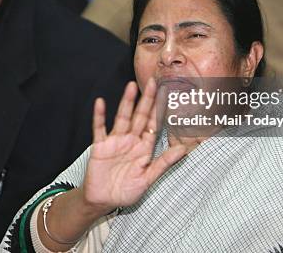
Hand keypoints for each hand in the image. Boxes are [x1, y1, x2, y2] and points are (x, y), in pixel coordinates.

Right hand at [82, 79, 186, 212]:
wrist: (103, 201)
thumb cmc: (125, 191)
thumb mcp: (147, 179)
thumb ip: (163, 163)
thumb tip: (183, 150)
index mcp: (144, 148)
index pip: (154, 125)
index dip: (160, 111)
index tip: (167, 95)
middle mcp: (131, 141)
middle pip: (140, 116)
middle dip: (147, 100)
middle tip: (153, 82)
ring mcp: (115, 141)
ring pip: (122, 118)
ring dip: (126, 103)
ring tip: (131, 86)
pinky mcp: (100, 146)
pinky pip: (100, 128)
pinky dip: (99, 116)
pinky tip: (101, 103)